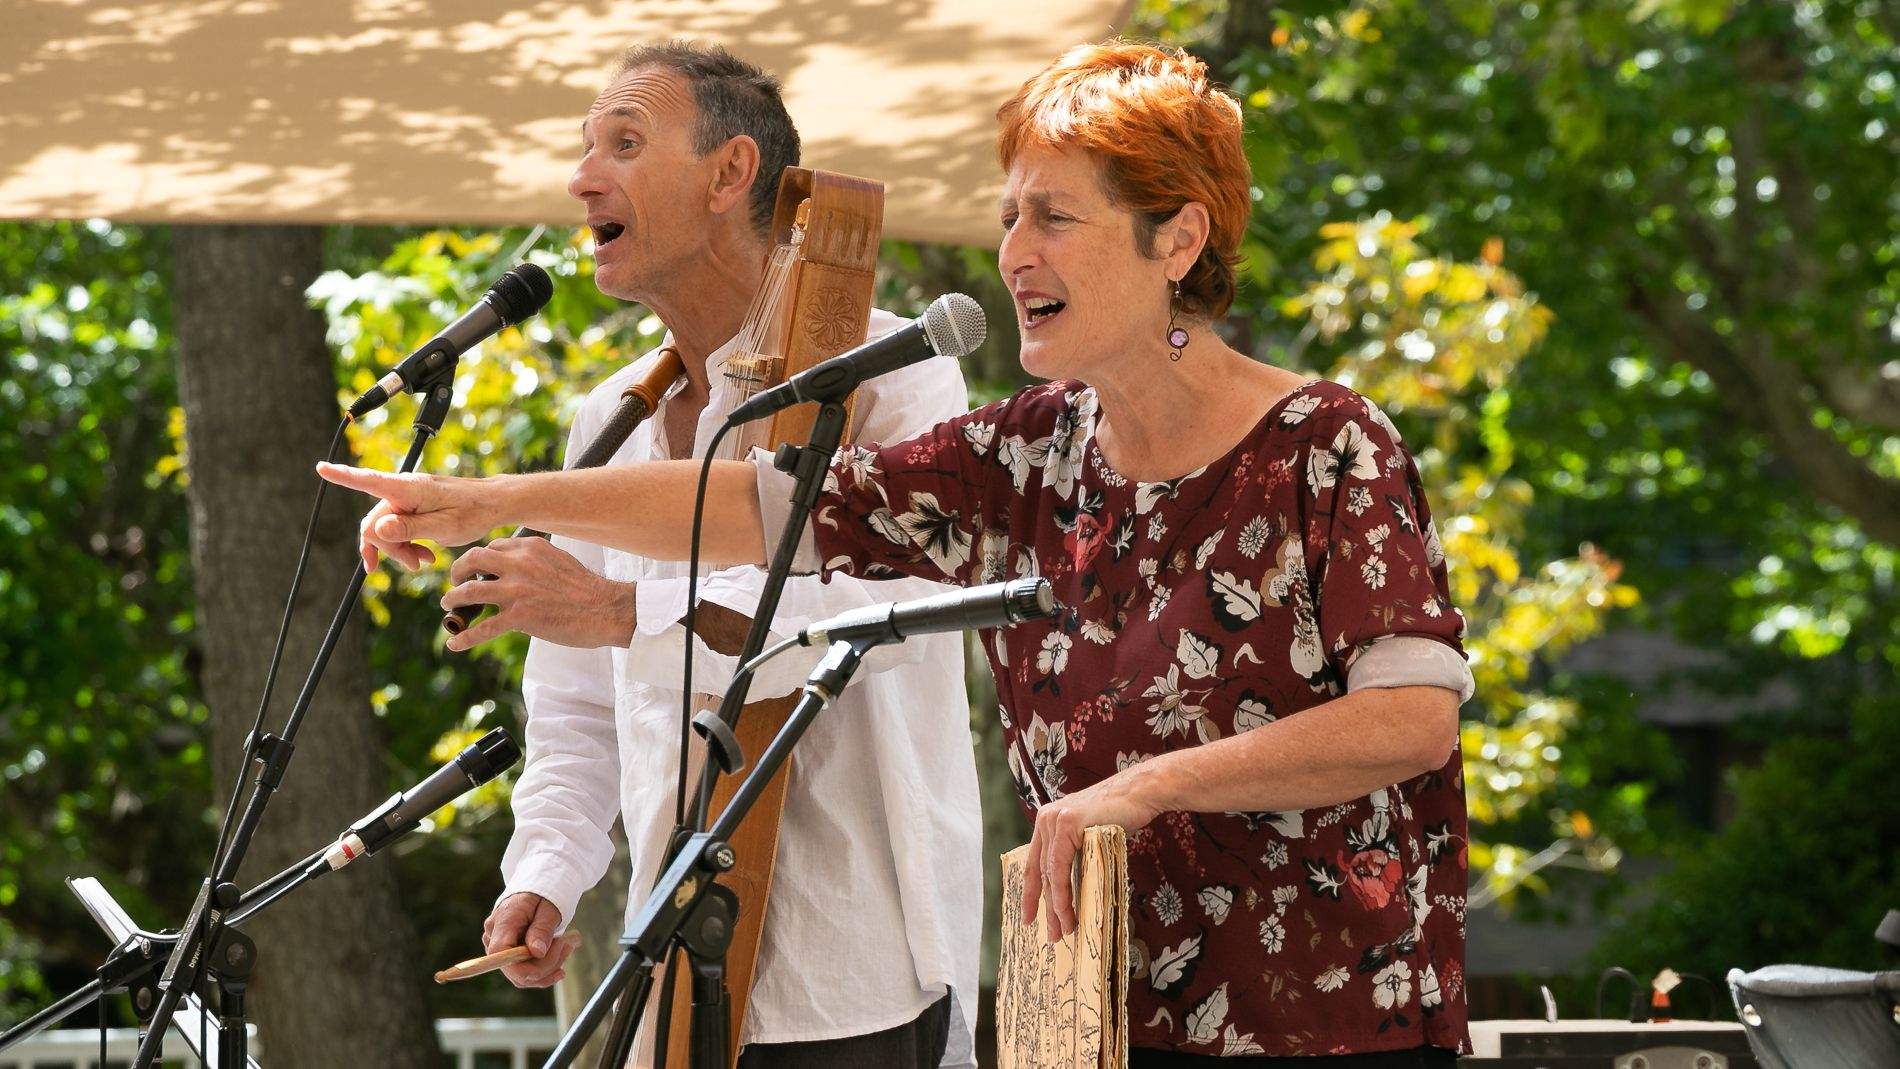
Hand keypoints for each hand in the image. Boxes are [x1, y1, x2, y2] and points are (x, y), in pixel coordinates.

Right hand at [315, 462, 506, 571]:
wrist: (493, 505)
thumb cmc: (473, 512)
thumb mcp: (443, 527)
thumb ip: (409, 529)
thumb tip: (376, 529)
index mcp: (408, 489)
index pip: (368, 481)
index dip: (342, 476)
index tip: (321, 467)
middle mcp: (403, 490)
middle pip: (375, 522)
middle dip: (388, 548)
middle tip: (415, 564)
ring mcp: (407, 499)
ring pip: (385, 529)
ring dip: (399, 550)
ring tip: (423, 562)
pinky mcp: (413, 508)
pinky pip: (397, 528)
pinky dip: (406, 545)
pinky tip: (424, 556)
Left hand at [442, 537, 636, 651]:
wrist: (606, 609)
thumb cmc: (585, 588)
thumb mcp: (558, 560)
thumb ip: (534, 559)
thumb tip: (514, 567)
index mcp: (530, 547)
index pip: (493, 546)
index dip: (480, 558)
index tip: (476, 567)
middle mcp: (519, 564)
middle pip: (473, 559)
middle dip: (458, 570)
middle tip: (455, 581)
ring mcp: (517, 591)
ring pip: (469, 591)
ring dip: (453, 599)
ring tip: (448, 605)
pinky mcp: (519, 617)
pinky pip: (483, 628)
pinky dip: (465, 638)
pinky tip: (454, 645)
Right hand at [482, 892, 572, 988]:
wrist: (537, 884)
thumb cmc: (543, 893)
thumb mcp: (548, 907)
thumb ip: (542, 929)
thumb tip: (538, 953)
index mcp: (503, 922)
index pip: (501, 956)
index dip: (524, 968)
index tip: (555, 957)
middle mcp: (493, 936)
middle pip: (514, 969)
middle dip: (545, 965)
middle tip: (568, 946)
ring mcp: (498, 946)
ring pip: (520, 974)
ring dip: (547, 968)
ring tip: (567, 947)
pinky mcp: (507, 952)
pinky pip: (522, 970)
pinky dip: (542, 969)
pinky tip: (559, 962)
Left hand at [1021, 764, 1164, 942]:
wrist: (1140, 792)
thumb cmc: (1122, 815)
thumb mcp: (1090, 835)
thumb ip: (1076, 852)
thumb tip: (1074, 887)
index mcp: (1047, 822)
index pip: (1034, 863)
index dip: (1031, 893)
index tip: (1028, 918)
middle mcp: (1046, 820)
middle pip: (1041, 872)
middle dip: (1045, 908)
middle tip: (1051, 935)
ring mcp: (1054, 820)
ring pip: (1050, 873)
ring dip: (1057, 906)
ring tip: (1063, 930)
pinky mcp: (1067, 823)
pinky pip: (1060, 866)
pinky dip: (1062, 892)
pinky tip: (1065, 911)